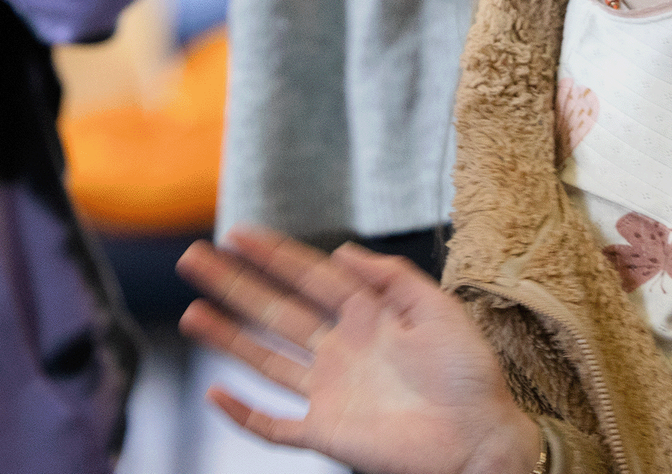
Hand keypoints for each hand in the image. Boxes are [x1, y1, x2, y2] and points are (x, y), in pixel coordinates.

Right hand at [178, 226, 540, 473]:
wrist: (481, 439)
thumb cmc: (470, 375)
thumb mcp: (437, 308)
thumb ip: (391, 277)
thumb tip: (342, 250)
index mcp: (367, 315)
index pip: (310, 276)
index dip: (274, 254)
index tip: (238, 232)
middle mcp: (340, 349)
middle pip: (275, 310)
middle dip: (234, 284)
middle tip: (194, 259)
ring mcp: (329, 392)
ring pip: (265, 360)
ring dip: (228, 338)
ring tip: (191, 312)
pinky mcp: (327, 433)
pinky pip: (274, 426)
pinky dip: (243, 414)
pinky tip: (216, 393)